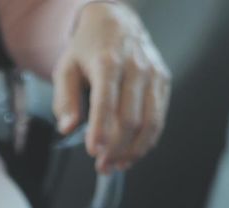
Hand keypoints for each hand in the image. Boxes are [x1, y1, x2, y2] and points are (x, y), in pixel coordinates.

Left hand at [53, 2, 170, 173]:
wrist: (118, 21)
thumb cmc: (90, 48)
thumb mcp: (66, 67)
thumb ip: (64, 99)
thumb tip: (68, 128)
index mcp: (108, 61)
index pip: (106, 100)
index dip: (101, 129)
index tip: (94, 152)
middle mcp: (135, 67)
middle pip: (130, 118)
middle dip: (116, 148)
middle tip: (101, 166)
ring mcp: (153, 75)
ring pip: (150, 123)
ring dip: (133, 151)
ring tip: (117, 165)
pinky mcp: (163, 82)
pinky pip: (159, 119)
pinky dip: (146, 142)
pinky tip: (131, 153)